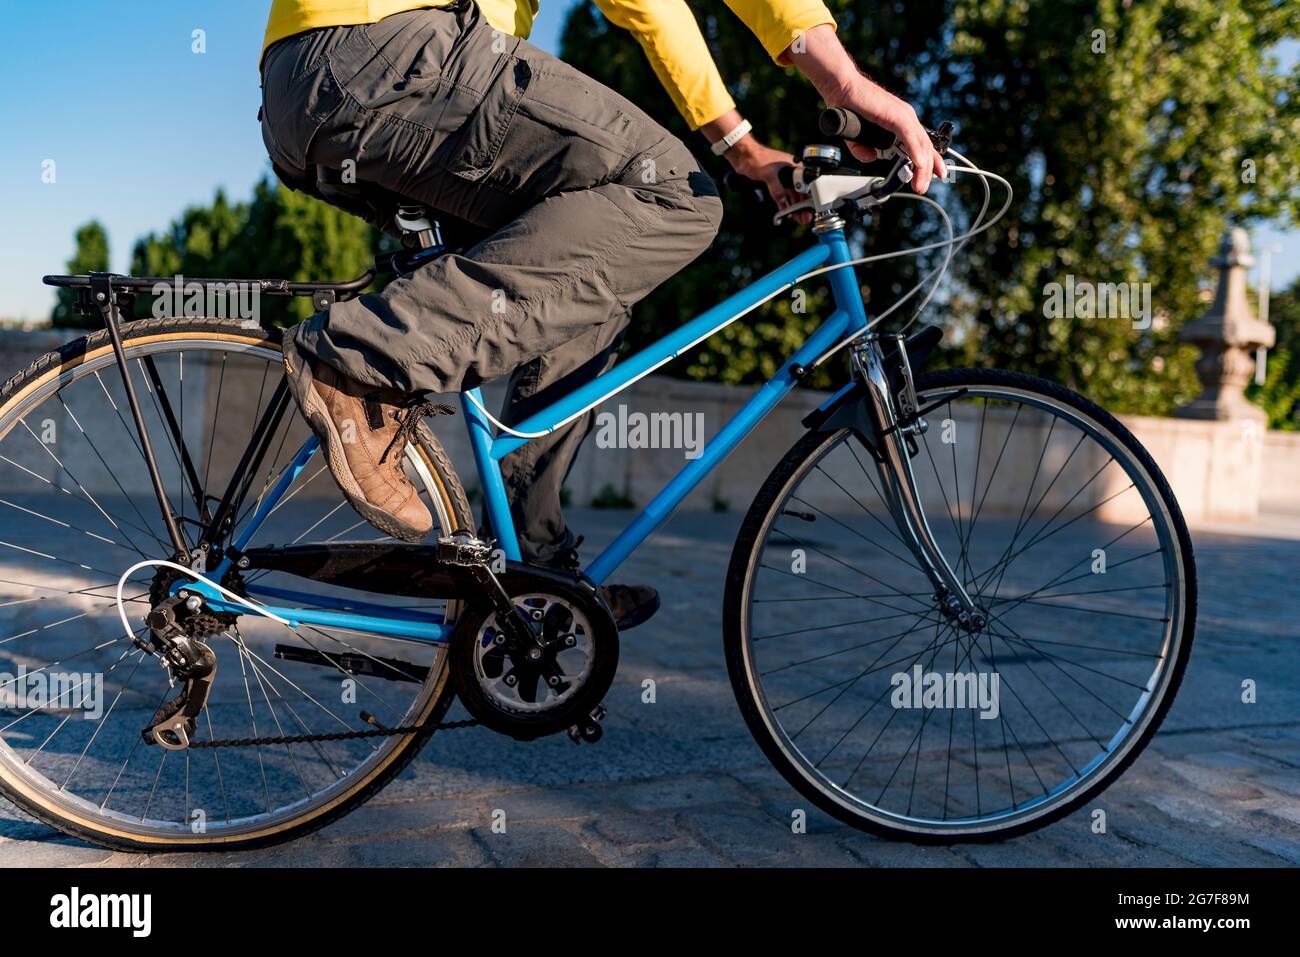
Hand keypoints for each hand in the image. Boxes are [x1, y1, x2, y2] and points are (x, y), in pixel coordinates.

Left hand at [725, 135, 808, 222]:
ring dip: (794, 207)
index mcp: (794, 167)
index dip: (808, 199)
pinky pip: (782, 196)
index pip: (806, 185)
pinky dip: (784, 204)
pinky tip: (786, 213)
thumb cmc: (757, 158)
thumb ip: (776, 188)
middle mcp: (791, 172)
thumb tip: (782, 200)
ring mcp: (783, 178)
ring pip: (792, 195)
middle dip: (802, 206)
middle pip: (800, 192)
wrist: (744, 156)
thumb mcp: (769, 175)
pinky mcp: (775, 182)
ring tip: (798, 218)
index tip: (809, 209)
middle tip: (805, 218)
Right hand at [785, 24, 945, 193]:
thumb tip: (871, 158)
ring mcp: (903, 116)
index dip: (931, 160)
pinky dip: (916, 154)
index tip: (935, 175)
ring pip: (921, 145)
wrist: (841, 87)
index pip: (922, 143)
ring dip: (923, 167)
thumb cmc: (848, 105)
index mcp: (900, 121)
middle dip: (928, 169)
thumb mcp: (857, 136)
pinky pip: (911, 139)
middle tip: (923, 187)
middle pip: (925, 147)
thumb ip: (863, 149)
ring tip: (920, 185)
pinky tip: (918, 167)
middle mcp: (906, 117)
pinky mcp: (897, 116)